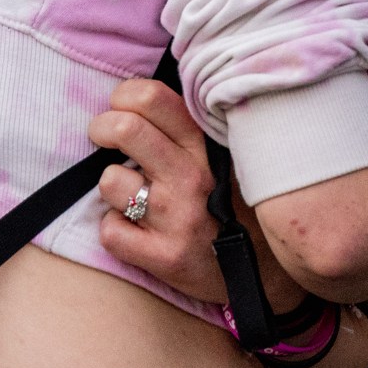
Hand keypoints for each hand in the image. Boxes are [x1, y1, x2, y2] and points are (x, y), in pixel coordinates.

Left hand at [89, 79, 223, 300]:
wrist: (265, 270)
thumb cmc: (233, 203)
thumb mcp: (224, 155)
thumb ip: (189, 127)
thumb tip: (140, 96)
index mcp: (205, 144)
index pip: (151, 97)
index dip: (124, 97)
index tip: (123, 110)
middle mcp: (192, 176)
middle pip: (124, 128)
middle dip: (102, 129)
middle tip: (105, 139)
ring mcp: (178, 218)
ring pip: (110, 181)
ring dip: (113, 186)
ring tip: (133, 195)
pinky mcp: (165, 257)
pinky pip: (110, 231)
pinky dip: (116, 230)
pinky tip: (138, 230)